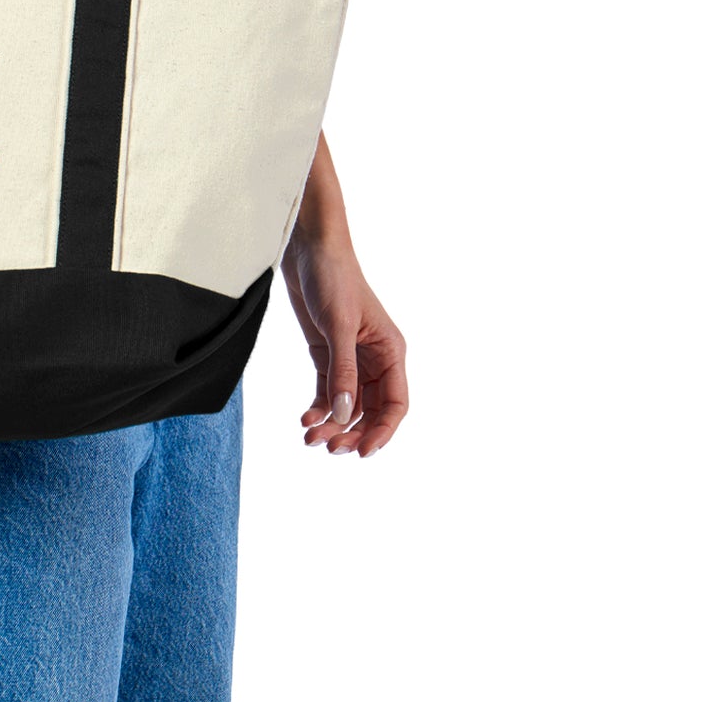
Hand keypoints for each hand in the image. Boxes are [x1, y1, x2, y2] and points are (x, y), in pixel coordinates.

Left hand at [280, 230, 408, 458]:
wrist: (309, 249)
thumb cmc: (333, 278)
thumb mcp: (338, 326)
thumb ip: (342, 371)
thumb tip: (344, 415)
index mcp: (390, 351)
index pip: (395, 403)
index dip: (383, 431)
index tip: (363, 452)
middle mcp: (375, 359)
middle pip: (371, 410)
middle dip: (352, 432)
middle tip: (329, 448)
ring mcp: (351, 358)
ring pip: (347, 404)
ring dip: (332, 423)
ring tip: (309, 437)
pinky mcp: (328, 353)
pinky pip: (328, 390)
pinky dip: (319, 407)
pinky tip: (306, 418)